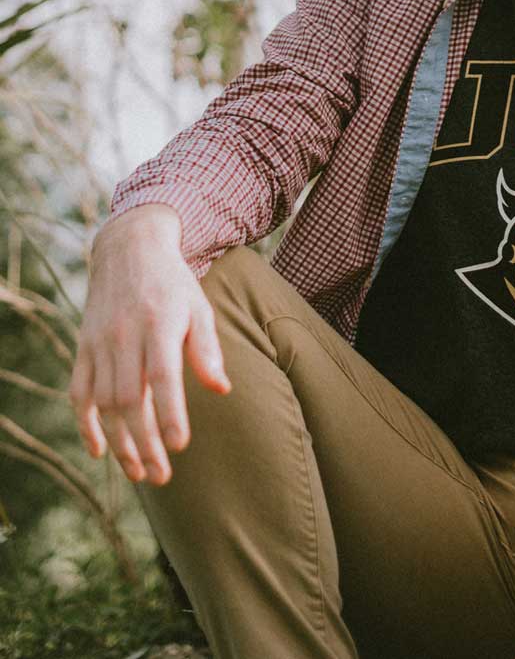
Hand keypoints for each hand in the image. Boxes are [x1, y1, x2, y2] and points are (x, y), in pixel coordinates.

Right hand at [69, 207, 230, 486]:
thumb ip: (206, 349)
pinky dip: (86, 425)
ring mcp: (100, 343)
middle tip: (161, 477)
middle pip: (129, 399)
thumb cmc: (173, 284)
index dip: (168, 413)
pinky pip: (79, 393)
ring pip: (103, 404)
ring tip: (139, 473)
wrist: (130, 249)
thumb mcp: (199, 307)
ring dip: (119, 443)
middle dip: (145, 443)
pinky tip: (99, 451)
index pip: (161, 376)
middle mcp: (125, 335)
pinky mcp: (84, 348)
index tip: (179, 445)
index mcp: (159, 323)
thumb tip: (222, 390)